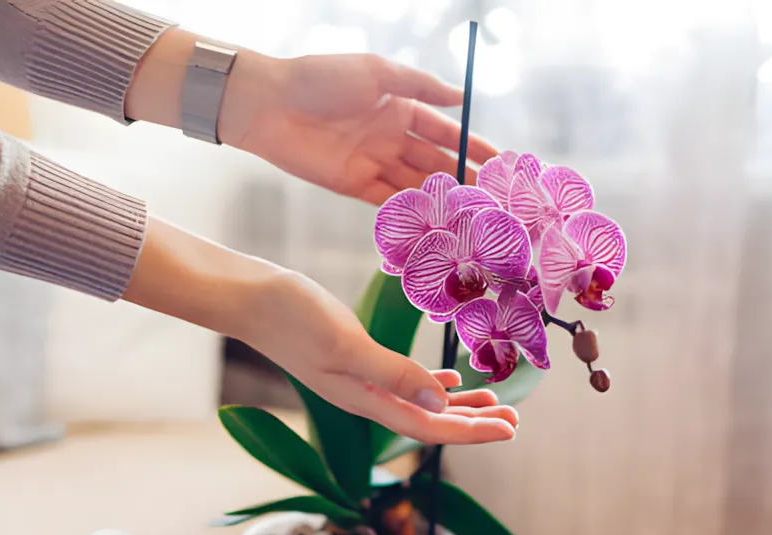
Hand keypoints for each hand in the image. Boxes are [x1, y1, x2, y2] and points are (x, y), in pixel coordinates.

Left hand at [220, 53, 498, 204]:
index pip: (446, 132)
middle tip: (495, 201)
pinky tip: (435, 224)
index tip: (501, 164)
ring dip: (442, 200)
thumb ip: (421, 87)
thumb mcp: (378, 73)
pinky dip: (410, 211)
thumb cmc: (322, 78)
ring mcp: (373, 162)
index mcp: (400, 107)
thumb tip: (462, 96)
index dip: (473, 147)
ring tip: (472, 218)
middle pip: (435, 163)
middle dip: (465, 180)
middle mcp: (390, 137)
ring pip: (416, 185)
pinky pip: (387, 201)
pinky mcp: (353, 184)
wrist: (270, 104)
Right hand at [240, 270, 517, 445]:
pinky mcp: (353, 357)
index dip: (471, 433)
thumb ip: (393, 375)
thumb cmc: (292, 317)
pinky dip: (429, 385)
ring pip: (419, 403)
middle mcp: (364, 397)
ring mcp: (358, 379)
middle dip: (473, 424)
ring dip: (457, 407)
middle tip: (514, 421)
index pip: (428, 429)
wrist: (249, 297)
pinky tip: (448, 382)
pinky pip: (402, 381)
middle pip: (429, 422)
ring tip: (494, 403)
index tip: (510, 429)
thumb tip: (441, 405)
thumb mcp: (347, 345)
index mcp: (365, 400)